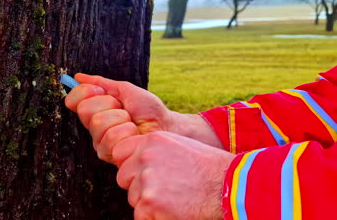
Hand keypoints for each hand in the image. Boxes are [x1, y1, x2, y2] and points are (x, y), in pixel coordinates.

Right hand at [64, 74, 223, 162]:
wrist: (166, 126)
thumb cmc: (149, 110)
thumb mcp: (125, 90)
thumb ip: (102, 83)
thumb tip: (78, 77)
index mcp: (95, 111)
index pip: (74, 100)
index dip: (86, 92)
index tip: (101, 91)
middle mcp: (94, 127)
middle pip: (86, 110)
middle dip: (110, 105)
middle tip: (125, 110)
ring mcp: (100, 142)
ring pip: (99, 123)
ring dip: (122, 119)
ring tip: (132, 123)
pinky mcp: (109, 154)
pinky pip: (111, 136)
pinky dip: (128, 131)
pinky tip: (134, 135)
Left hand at [113, 131, 233, 219]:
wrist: (231, 186)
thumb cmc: (211, 170)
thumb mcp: (180, 147)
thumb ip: (155, 153)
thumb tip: (136, 165)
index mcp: (152, 140)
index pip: (121, 152)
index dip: (131, 166)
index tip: (142, 174)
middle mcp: (145, 157)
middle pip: (124, 177)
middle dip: (138, 186)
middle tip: (164, 192)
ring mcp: (146, 180)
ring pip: (133, 198)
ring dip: (148, 204)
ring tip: (175, 200)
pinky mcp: (149, 203)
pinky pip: (140, 215)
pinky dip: (155, 218)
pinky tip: (174, 211)